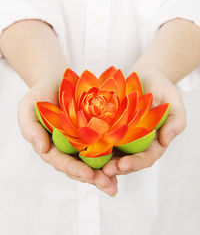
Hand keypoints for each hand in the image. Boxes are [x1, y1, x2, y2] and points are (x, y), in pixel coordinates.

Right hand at [17, 74, 117, 195]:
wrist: (57, 79)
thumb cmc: (40, 93)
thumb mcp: (28, 106)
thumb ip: (29, 127)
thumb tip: (41, 149)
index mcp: (51, 146)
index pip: (62, 161)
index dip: (74, 169)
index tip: (88, 174)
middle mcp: (67, 148)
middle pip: (79, 167)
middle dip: (93, 178)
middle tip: (108, 186)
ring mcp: (81, 142)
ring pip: (93, 162)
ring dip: (104, 175)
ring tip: (115, 184)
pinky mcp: (94, 133)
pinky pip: (103, 147)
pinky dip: (112, 157)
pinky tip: (123, 165)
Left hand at [102, 67, 186, 175]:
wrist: (145, 75)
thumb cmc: (161, 88)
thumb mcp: (173, 101)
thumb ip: (175, 121)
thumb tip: (166, 141)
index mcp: (153, 141)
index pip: (146, 157)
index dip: (135, 163)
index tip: (123, 164)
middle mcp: (137, 142)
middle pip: (127, 160)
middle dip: (115, 168)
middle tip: (104, 171)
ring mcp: (122, 136)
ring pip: (112, 154)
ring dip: (102, 162)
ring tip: (92, 166)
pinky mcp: (109, 127)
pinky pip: (101, 138)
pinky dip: (94, 145)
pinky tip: (84, 148)